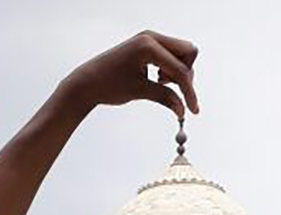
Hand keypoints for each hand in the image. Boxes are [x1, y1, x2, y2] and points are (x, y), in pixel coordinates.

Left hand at [59, 30, 198, 118]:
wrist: (88, 81)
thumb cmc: (108, 84)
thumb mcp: (139, 92)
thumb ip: (165, 98)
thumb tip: (183, 110)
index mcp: (148, 45)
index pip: (179, 69)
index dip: (189, 91)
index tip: (193, 109)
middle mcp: (151, 37)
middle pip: (187, 53)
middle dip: (185, 74)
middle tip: (172, 89)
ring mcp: (150, 39)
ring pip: (181, 53)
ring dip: (178, 71)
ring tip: (159, 82)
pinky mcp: (148, 45)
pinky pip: (171, 54)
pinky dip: (170, 68)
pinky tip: (156, 78)